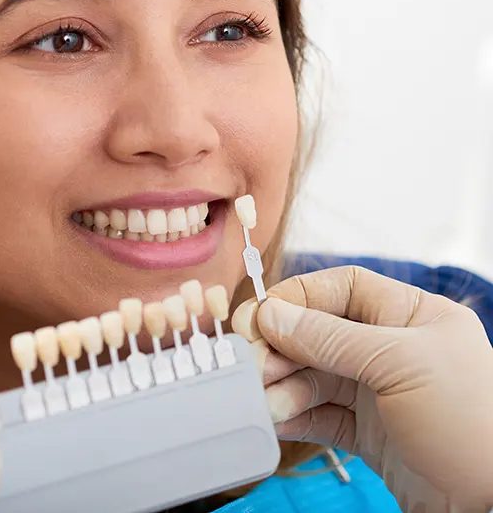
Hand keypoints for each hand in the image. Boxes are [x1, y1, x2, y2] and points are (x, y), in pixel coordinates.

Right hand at [232, 265, 492, 511]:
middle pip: (318, 332)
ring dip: (282, 386)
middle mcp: (391, 348)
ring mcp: (378, 392)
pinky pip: (319, 414)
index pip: (342, 289)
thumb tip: (271, 314)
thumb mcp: (400, 365)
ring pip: (312, 375)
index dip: (298, 297)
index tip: (260, 315)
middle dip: (281, 347)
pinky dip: (293, 416)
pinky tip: (274, 420)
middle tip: (251, 363)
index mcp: (411, 316)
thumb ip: (330, 338)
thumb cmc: (471, 423)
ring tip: (263, 402)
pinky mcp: (368, 433)